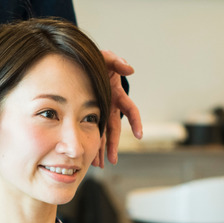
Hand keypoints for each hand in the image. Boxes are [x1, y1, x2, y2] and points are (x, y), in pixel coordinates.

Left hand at [94, 50, 142, 167]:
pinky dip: (91, 141)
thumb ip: (117, 61)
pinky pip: (92, 129)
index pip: (131, 110)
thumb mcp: (107, 58)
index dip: (136, 121)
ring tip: (99, 164)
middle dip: (114, 144)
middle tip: (112, 160)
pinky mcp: (91, 113)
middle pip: (115, 129)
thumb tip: (130, 69)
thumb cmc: (99, 61)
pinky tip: (88, 154)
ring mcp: (101, 111)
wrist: (84, 63)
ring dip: (102, 149)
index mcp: (118, 95)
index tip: (139, 134)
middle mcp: (112, 106)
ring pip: (103, 133)